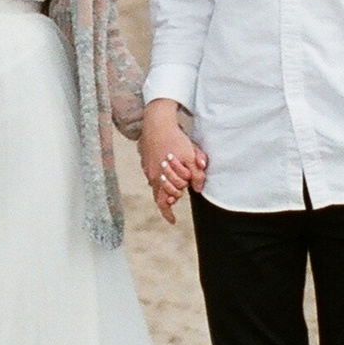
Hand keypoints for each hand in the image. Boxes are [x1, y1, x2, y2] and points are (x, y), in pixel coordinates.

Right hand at [139, 101, 207, 224]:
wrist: (157, 123)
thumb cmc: (175, 139)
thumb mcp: (191, 156)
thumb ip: (196, 175)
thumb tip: (197, 188)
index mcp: (162, 178)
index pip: (163, 203)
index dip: (168, 212)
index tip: (173, 221)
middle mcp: (153, 176)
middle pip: (162, 194)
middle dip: (173, 195)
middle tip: (182, 190)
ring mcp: (147, 168)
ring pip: (157, 185)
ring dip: (167, 186)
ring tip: (176, 182)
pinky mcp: (146, 161)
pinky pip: (153, 174)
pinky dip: (161, 176)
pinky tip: (168, 169)